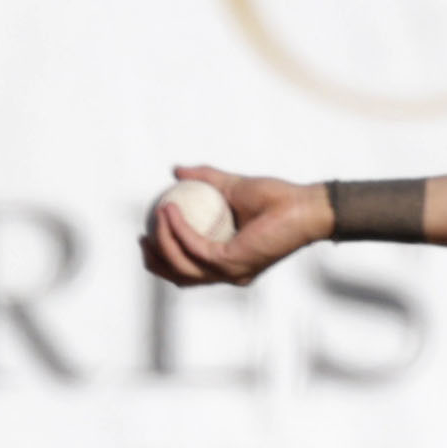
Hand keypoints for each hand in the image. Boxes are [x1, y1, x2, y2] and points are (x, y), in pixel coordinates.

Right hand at [140, 166, 332, 288]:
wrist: (302, 204)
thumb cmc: (276, 198)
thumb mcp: (232, 186)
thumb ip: (205, 179)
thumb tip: (176, 171)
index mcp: (228, 261)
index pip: (187, 270)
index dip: (162, 257)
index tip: (147, 233)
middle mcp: (229, 272)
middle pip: (179, 276)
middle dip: (155, 260)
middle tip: (144, 237)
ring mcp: (231, 270)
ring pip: (181, 265)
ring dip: (162, 241)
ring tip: (158, 213)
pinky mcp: (233, 262)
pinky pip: (195, 247)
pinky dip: (178, 230)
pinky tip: (169, 210)